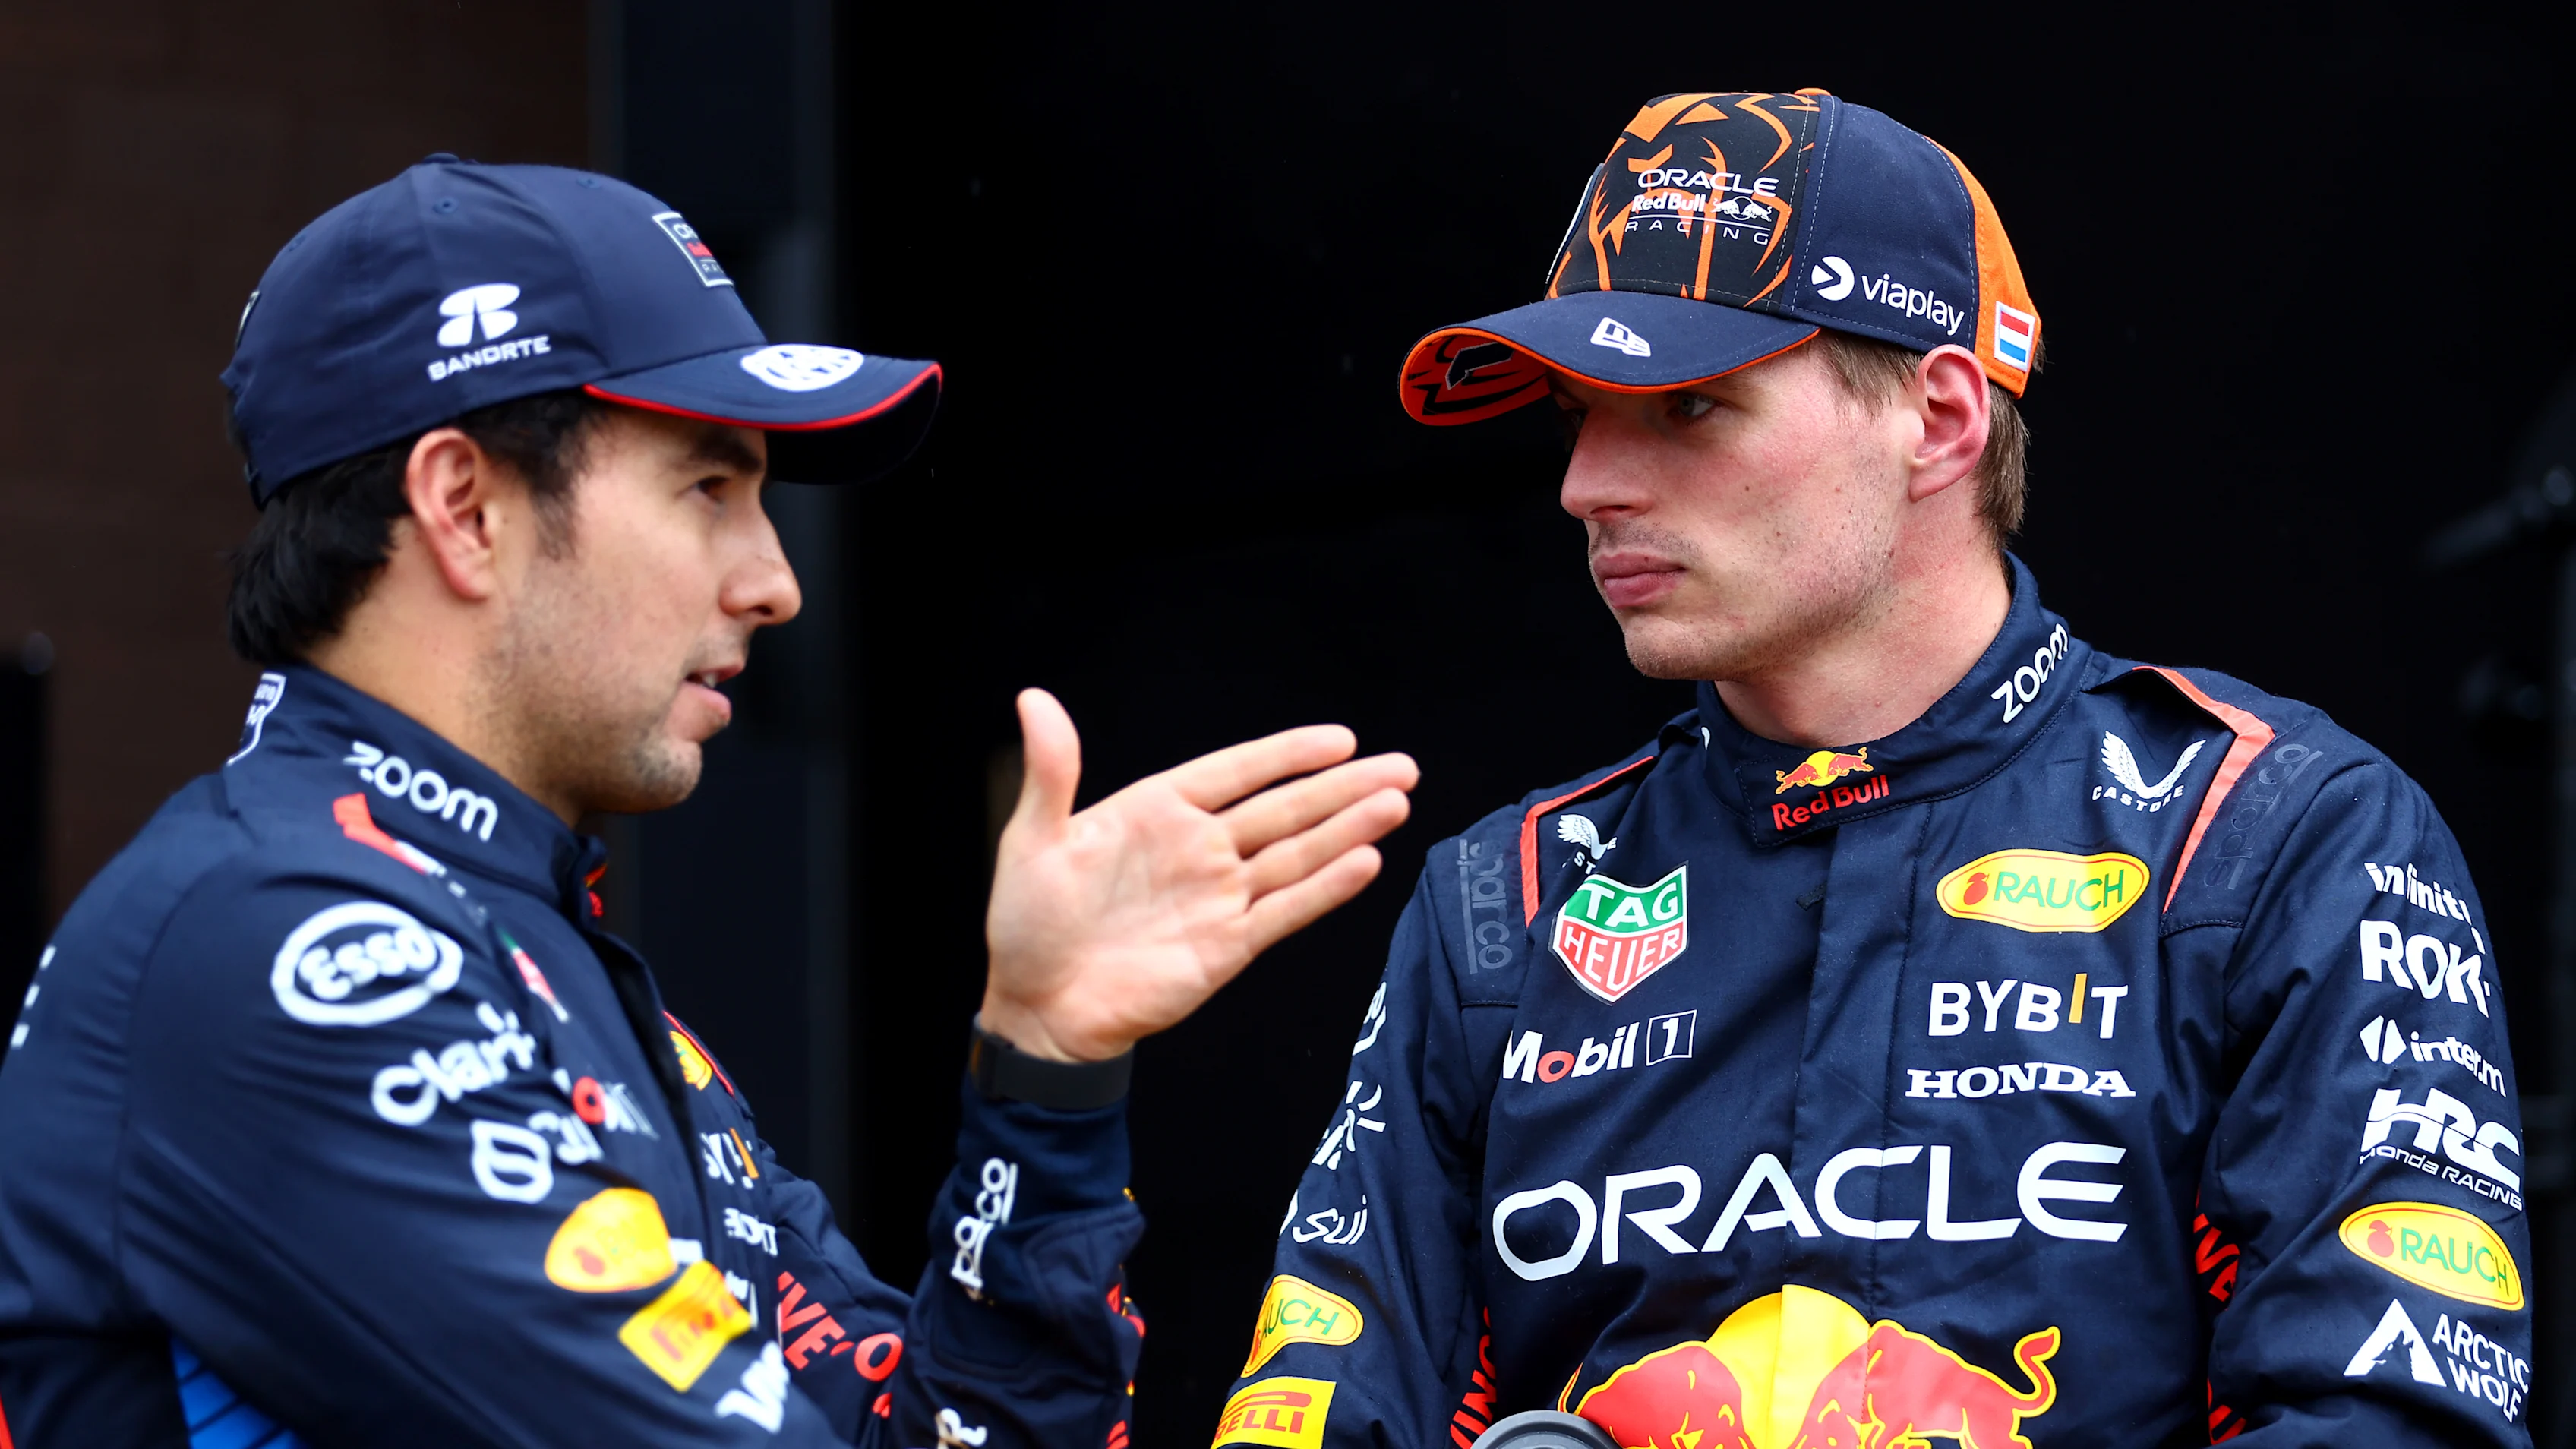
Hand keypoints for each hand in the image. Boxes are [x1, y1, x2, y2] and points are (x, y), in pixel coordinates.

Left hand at [980, 689, 1417, 1061]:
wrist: (1037, 1009)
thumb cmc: (1028, 924)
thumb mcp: (1033, 839)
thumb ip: (1051, 771)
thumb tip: (1034, 699)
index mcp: (1156, 812)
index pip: (1236, 771)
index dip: (1288, 754)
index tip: (1340, 739)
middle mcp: (1198, 850)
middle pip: (1284, 810)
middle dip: (1344, 788)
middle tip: (1401, 766)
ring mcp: (1218, 898)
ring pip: (1297, 856)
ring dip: (1348, 831)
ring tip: (1395, 803)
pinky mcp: (1227, 946)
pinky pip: (1285, 911)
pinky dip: (1325, 889)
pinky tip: (1364, 863)